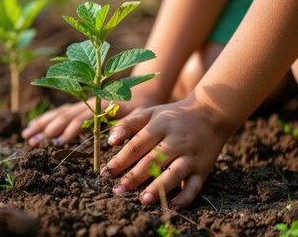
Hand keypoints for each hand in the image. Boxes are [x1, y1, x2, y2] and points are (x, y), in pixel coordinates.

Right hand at [21, 97, 153, 146]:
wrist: (144, 90)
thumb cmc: (143, 108)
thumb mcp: (141, 117)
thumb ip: (127, 127)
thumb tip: (110, 140)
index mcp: (102, 106)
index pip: (81, 120)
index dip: (69, 132)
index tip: (56, 144)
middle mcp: (89, 103)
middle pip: (64, 117)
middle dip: (47, 130)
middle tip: (31, 142)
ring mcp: (83, 102)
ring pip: (59, 113)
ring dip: (42, 124)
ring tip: (26, 135)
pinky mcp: (81, 103)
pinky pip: (61, 111)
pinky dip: (47, 118)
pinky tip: (36, 125)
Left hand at [101, 97, 230, 209]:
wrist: (212, 112)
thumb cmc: (173, 115)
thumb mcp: (151, 113)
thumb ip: (129, 124)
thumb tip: (111, 141)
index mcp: (161, 126)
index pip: (137, 145)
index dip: (120, 160)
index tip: (106, 174)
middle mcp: (176, 141)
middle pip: (153, 161)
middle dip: (134, 177)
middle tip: (117, 191)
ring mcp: (191, 155)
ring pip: (174, 173)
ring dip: (159, 187)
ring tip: (143, 200)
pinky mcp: (204, 168)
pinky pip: (195, 185)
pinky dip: (186, 197)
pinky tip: (173, 207)